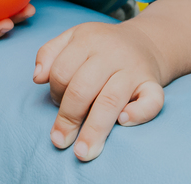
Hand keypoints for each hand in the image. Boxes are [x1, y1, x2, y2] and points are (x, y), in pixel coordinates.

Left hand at [32, 21, 166, 161]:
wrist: (145, 42)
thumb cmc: (101, 46)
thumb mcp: (72, 38)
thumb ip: (49, 53)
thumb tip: (38, 78)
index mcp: (88, 40)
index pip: (62, 71)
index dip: (55, 92)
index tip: (56, 104)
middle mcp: (112, 53)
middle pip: (83, 88)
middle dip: (68, 118)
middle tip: (60, 140)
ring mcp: (134, 69)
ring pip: (111, 100)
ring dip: (94, 129)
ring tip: (83, 152)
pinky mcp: (153, 83)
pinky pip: (152, 100)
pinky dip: (138, 113)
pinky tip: (123, 122)